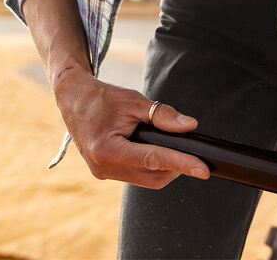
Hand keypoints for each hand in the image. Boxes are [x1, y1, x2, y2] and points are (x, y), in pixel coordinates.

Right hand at [53, 66, 209, 187]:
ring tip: (175, 148)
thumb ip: (162, 115)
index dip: (182, 164)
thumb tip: (189, 126)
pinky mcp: (105, 172)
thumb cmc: (102, 98)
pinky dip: (151, 166)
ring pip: (145, 179)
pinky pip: (135, 175)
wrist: (73, 99)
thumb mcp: (134, 101)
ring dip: (164, 167)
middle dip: (176, 166)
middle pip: (152, 176)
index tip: (203, 169)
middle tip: (192, 151)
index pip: (153, 160)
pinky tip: (158, 151)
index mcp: (107, 150)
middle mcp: (104, 168)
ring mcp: (103, 173)